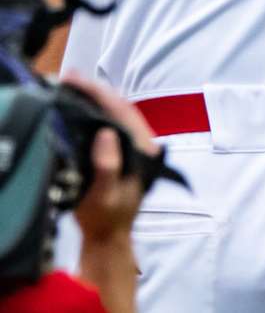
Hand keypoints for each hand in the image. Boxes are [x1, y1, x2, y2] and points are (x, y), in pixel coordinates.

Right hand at [65, 72, 157, 242]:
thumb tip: (106, 133)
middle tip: (71, 78)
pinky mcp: (126, 149)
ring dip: (98, 97)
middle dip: (97, 90)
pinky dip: (99, 109)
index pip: (123, 111)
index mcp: (143, 150)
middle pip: (121, 106)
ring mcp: (136, 145)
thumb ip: (107, 168)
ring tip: (74, 85)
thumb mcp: (104, 197)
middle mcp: (144, 142)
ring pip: (118, 111)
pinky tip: (84, 104)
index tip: (78, 82)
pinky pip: (114, 120)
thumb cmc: (107, 219)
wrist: (110, 238)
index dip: (100, 94)